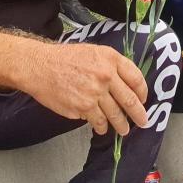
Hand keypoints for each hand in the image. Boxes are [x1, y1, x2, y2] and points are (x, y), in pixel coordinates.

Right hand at [22, 42, 148, 135]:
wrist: (39, 67)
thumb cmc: (63, 58)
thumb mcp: (92, 52)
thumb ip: (110, 65)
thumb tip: (124, 84)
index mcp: (110, 59)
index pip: (136, 78)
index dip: (142, 92)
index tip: (143, 100)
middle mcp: (105, 75)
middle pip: (130, 100)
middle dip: (139, 114)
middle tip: (143, 122)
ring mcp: (95, 93)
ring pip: (116, 115)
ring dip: (121, 125)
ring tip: (123, 130)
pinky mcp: (84, 108)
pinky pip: (98, 121)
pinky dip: (101, 127)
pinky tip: (101, 128)